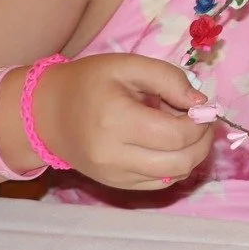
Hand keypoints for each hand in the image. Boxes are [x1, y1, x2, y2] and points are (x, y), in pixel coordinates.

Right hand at [29, 53, 213, 190]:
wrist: (46, 114)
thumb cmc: (88, 83)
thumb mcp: (127, 65)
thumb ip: (169, 78)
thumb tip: (201, 103)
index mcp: (116, 120)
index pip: (176, 135)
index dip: (200, 122)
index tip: (202, 107)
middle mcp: (113, 155)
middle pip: (180, 162)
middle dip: (202, 141)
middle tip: (202, 120)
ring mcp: (114, 175)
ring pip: (174, 176)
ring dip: (192, 154)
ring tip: (183, 130)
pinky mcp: (116, 185)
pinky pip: (160, 183)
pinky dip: (175, 166)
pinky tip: (169, 145)